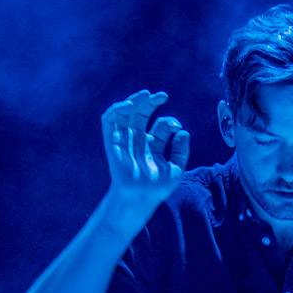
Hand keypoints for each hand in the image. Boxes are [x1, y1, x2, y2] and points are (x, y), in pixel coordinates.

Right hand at [101, 89, 189, 208]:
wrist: (140, 198)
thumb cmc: (157, 188)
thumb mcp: (176, 169)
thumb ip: (181, 151)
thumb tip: (183, 132)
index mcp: (153, 146)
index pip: (161, 126)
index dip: (169, 122)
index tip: (177, 127)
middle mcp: (138, 141)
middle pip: (142, 114)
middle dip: (151, 102)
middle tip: (163, 95)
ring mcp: (125, 140)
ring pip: (125, 113)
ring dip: (134, 100)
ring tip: (145, 94)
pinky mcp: (112, 142)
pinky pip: (109, 121)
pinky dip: (117, 109)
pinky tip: (129, 106)